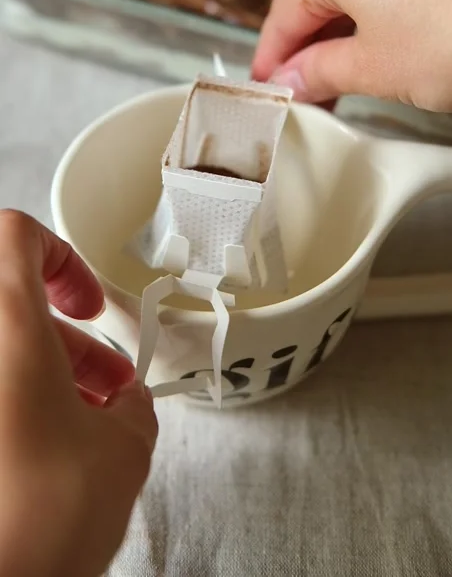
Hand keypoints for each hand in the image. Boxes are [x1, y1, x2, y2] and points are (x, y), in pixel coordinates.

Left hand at [0, 210, 157, 576]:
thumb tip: (124, 404)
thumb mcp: (123, 450)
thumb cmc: (37, 520)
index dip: (61, 257)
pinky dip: (16, 403)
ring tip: (87, 424)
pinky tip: (48, 450)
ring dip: (41, 375)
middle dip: (64, 339)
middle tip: (100, 378)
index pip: (17, 237)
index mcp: (6, 329)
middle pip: (10, 304)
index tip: (88, 304)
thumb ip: (132, 406)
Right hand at [253, 0, 451, 111]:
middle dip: (311, 46)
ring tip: (345, 78)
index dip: (272, 57)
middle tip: (305, 92)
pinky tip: (388, 46)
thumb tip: (293, 80)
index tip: (267, 87)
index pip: (287, 11)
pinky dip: (384, 12)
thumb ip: (321, 72)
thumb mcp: (374, 68)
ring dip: (347, 31)